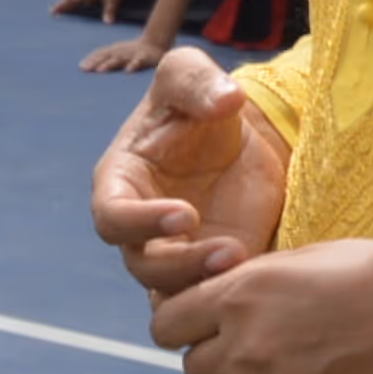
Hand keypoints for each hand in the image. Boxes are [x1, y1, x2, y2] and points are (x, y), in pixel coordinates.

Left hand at [80, 25, 175, 76]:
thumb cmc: (133, 50)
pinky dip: (133, 65)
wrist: (155, 42)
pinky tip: (128, 71)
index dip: (90, 59)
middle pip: (106, 57)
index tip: (80, 67)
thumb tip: (87, 65)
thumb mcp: (118, 51)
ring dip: (109, 64)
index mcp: (115, 50)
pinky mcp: (143, 58)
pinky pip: (138, 62)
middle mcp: (121, 51)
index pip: (100, 53)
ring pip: (119, 59)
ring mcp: (131, 54)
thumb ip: (106, 57)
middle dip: (95, 62)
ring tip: (100, 71)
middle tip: (85, 70)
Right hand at [91, 46, 288, 300]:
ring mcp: (175, 254)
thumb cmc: (200, 101)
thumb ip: (199, 80)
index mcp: (120, 183)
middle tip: (228, 251)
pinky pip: (208, 299)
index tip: (185, 213)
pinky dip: (227, 296)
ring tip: (244, 260)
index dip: (140, 222)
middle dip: (180, 264)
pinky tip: (259, 275)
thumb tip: (226, 98)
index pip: (112, 217)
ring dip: (204, 284)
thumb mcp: (191, 74)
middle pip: (143, 266)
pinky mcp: (210, 271)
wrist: (242, 135)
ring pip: (173, 293)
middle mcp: (140, 228)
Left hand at [155, 237, 372, 373]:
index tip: (211, 331)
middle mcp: (243, 346)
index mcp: (238, 294)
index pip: (165, 325)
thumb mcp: (307, 257)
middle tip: (261, 361)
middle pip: (193, 371)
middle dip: (219, 367)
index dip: (186, 329)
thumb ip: (258, 281)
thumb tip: (229, 293)